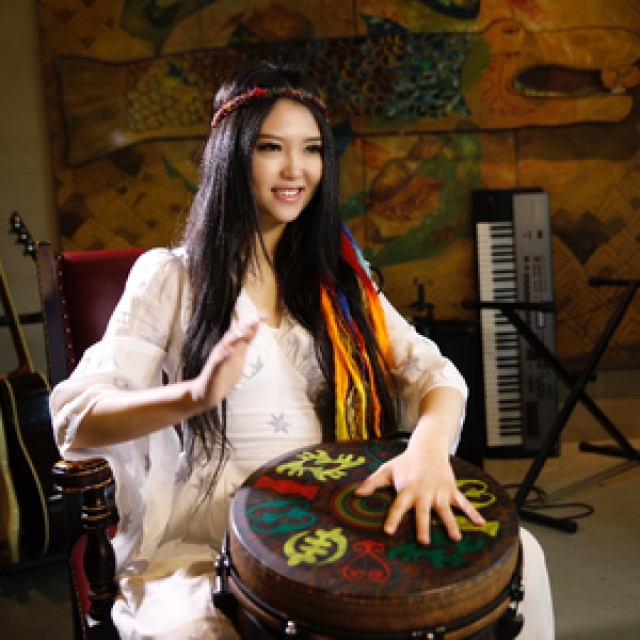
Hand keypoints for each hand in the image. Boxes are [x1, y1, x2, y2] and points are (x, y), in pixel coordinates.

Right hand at [190, 313, 266, 411]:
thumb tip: (255, 327)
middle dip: (245, 325)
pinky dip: (223, 356)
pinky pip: (218, 362)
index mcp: (231, 345)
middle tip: (256, 318)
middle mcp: (224, 348)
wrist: (207, 392)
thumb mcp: (239, 354)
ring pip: (225, 345)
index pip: (242, 330)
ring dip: (234, 337)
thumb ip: (246, 342)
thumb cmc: (224, 373)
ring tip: (244, 331)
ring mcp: (218, 359)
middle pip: (234, 334)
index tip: (265, 315)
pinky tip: (229, 351)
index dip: (252, 322)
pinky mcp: (213, 371)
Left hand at [355, 447, 484, 544]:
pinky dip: (473, 513)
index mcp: (407, 489)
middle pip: (423, 511)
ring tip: (455, 537)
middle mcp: (424, 492)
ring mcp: (439, 492)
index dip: (393, 518)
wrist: (428, 447)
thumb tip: (356, 494)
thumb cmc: (406, 462)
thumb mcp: (387, 469)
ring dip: (451, 523)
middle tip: (424, 541)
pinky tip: (482, 524)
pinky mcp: (451, 490)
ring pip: (445, 510)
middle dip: (423, 526)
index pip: (398, 506)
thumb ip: (372, 483)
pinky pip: (464, 503)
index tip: (388, 531)